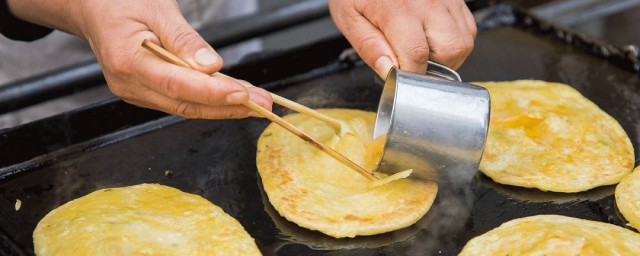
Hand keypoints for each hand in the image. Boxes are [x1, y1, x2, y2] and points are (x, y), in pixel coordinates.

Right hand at [8, 0, 271, 118]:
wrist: (93, 7)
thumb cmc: (121, 1)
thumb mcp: (157, 8)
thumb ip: (184, 40)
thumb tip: (212, 67)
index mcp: (127, 61)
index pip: (178, 85)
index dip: (213, 94)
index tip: (244, 95)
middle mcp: (128, 84)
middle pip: (185, 104)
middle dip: (228, 106)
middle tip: (264, 103)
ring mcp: (135, 92)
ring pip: (185, 107)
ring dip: (222, 107)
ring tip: (256, 101)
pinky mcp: (144, 92)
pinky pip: (180, 101)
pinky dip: (207, 100)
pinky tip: (232, 96)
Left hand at [329, 0, 476, 77]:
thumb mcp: (349, 18)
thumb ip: (369, 47)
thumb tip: (389, 71)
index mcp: (398, 8)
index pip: (416, 54)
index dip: (410, 75)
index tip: (401, 79)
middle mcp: (428, 1)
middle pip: (449, 51)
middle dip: (433, 68)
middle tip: (411, 64)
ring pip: (463, 43)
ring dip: (446, 57)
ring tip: (422, 51)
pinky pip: (467, 29)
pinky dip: (454, 42)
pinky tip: (433, 39)